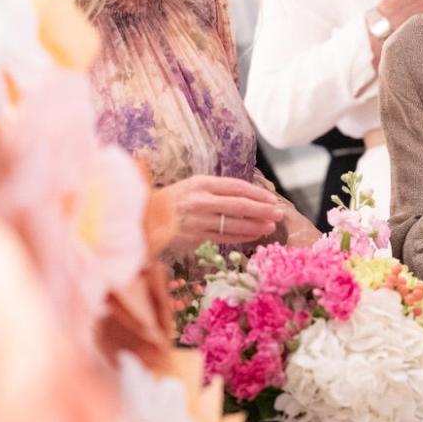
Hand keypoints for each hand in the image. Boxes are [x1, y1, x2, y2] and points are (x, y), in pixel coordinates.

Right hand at [154, 175, 285, 253]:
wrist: (143, 218)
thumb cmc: (173, 201)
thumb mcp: (192, 186)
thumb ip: (217, 190)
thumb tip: (249, 196)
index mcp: (201, 183)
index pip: (237, 187)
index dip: (258, 194)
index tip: (272, 199)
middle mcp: (201, 201)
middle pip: (240, 206)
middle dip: (263, 210)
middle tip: (279, 213)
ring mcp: (198, 221)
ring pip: (234, 224)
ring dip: (256, 226)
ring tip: (270, 226)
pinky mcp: (195, 238)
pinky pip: (224, 237)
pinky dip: (242, 236)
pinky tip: (254, 235)